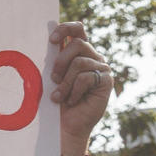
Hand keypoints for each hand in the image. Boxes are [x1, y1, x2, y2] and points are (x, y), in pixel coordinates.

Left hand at [48, 22, 112, 153]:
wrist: (65, 126)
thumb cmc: (55, 101)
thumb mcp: (51, 77)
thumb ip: (53, 59)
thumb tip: (49, 40)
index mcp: (78, 52)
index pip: (77, 29)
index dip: (66, 29)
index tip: (51, 40)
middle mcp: (92, 57)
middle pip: (78, 44)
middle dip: (60, 61)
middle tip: (52, 78)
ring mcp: (101, 68)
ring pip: (80, 62)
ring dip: (64, 82)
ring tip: (58, 96)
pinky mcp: (106, 81)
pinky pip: (86, 78)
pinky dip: (74, 91)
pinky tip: (72, 101)